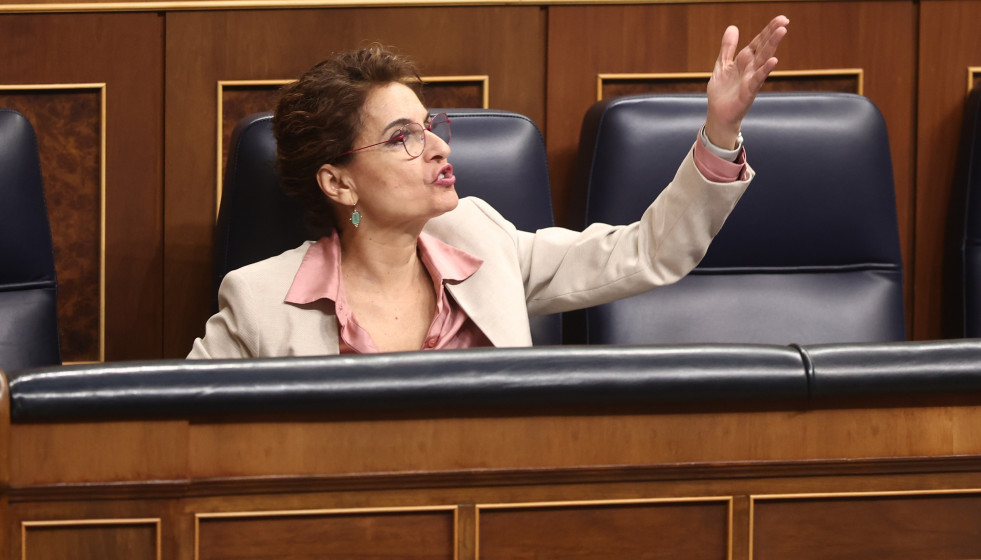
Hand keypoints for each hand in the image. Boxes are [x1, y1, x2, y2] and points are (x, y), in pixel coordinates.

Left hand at [705, 15, 788, 148]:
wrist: (719, 114)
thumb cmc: (722, 91)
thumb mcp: (722, 64)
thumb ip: (728, 47)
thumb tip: (733, 27)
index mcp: (744, 60)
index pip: (758, 42)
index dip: (767, 30)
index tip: (781, 18)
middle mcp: (750, 68)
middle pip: (763, 47)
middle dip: (772, 34)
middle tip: (784, 20)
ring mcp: (751, 79)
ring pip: (763, 59)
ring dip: (772, 46)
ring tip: (782, 32)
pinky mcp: (748, 91)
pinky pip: (758, 79)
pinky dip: (765, 70)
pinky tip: (773, 61)